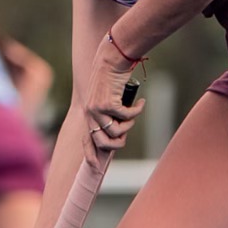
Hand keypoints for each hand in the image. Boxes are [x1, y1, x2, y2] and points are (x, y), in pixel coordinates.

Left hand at [82, 38, 146, 160]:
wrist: (112, 59)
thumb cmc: (112, 78)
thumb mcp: (108, 99)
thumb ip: (109, 115)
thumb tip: (117, 132)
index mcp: (88, 114)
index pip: (87, 140)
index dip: (91, 155)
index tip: (95, 168)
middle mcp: (90, 113)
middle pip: (104, 142)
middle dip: (118, 143)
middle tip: (126, 136)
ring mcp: (97, 109)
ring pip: (118, 131)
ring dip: (130, 125)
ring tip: (133, 113)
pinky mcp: (108, 103)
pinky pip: (128, 117)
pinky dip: (137, 110)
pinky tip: (140, 102)